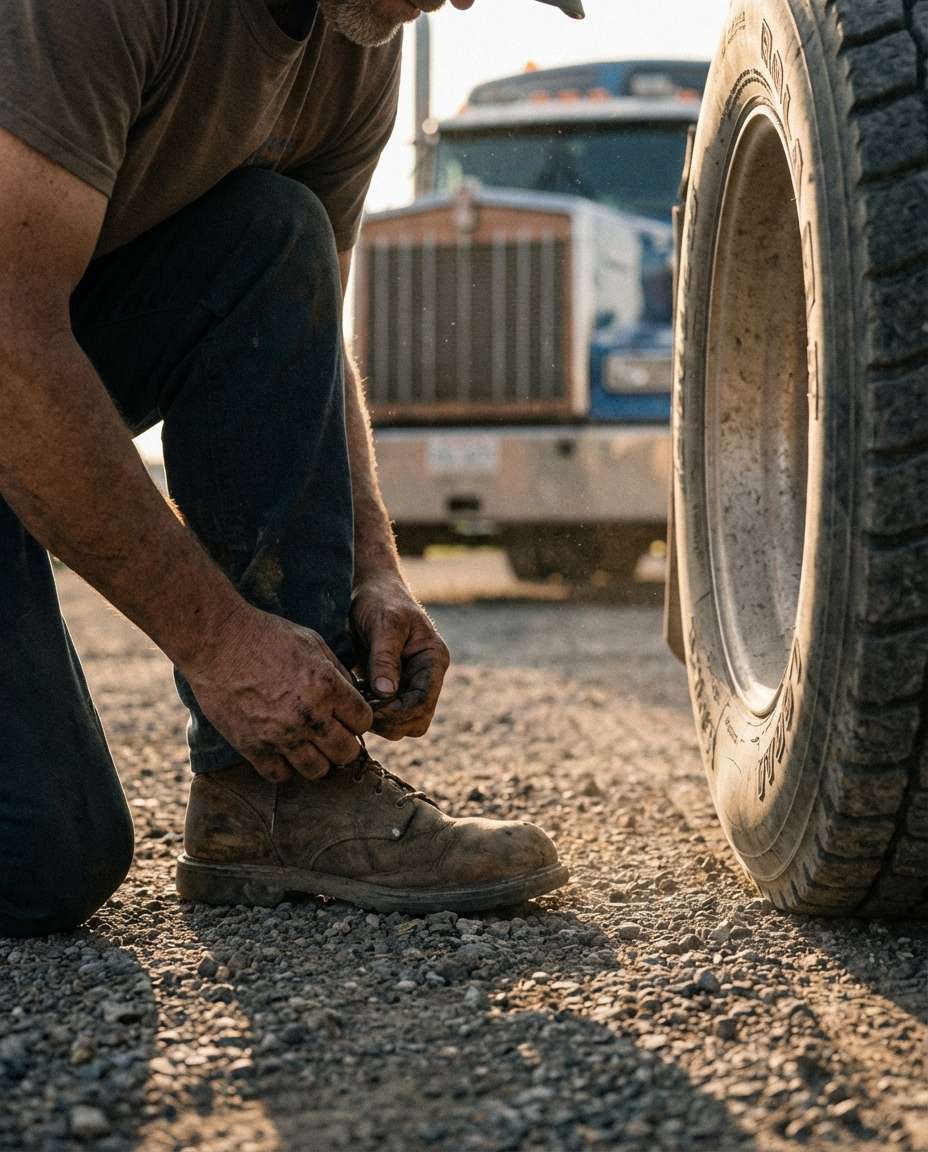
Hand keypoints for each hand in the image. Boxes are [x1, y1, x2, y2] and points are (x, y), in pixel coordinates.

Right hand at [183, 604, 372, 782]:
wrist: (217, 642)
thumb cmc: (266, 636)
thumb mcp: (313, 642)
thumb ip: (337, 672)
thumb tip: (355, 696)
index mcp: (327, 687)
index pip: (363, 722)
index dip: (358, 718)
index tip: (348, 715)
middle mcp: (309, 715)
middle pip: (346, 752)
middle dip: (344, 743)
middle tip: (332, 733)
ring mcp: (280, 735)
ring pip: (317, 770)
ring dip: (318, 759)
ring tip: (309, 745)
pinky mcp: (252, 747)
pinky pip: (279, 776)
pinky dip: (284, 767)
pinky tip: (282, 751)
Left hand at [351, 572, 449, 739]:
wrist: (372, 589)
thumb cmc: (381, 600)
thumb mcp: (384, 624)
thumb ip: (385, 658)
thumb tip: (386, 693)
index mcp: (433, 660)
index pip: (423, 702)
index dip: (397, 712)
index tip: (370, 708)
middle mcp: (427, 676)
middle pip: (417, 720)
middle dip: (390, 721)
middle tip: (361, 707)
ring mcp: (412, 682)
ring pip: (403, 723)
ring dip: (381, 720)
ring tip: (357, 700)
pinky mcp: (395, 686)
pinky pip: (389, 713)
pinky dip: (374, 712)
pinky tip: (356, 696)